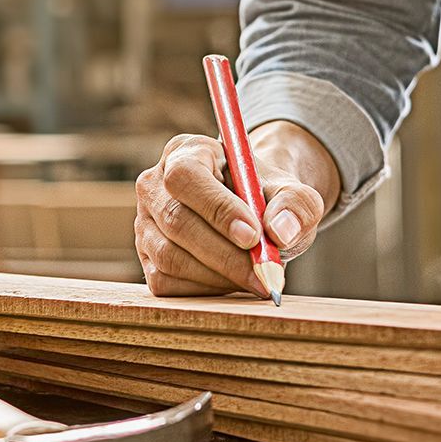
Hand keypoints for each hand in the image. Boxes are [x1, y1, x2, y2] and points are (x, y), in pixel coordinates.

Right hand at [134, 121, 339, 296]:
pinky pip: (166, 282)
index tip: (254, 236)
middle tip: (264, 273)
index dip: (217, 209)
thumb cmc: (267, 199)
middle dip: (225, 255)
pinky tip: (232, 281)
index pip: (187, 177)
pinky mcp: (146, 258)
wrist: (253, 216)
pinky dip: (205, 290)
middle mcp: (154, 185)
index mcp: (186, 152)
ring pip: (170, 258)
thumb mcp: (292, 194)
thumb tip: (280, 231)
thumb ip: (296, 205)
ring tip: (255, 277)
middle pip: (177, 222)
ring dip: (219, 276)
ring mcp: (144, 223)